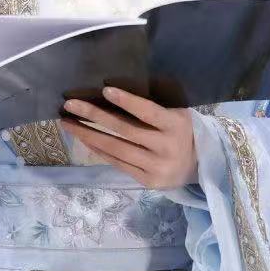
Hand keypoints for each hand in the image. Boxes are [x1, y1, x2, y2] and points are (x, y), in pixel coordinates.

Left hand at [59, 86, 198, 186]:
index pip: (148, 112)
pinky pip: (118, 163)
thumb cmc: (183, 132)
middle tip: (70, 105)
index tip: (105, 90)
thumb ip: (154, 108)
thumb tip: (113, 94)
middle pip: (125, 130)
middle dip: (94, 116)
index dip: (127, 101)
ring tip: (68, 123)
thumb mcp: (177, 115)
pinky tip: (85, 139)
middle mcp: (166, 147)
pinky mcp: (148, 181)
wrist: (201, 167)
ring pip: (116, 149)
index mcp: (176, 125)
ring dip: (89, 135)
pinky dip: (100, 150)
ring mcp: (156, 167)